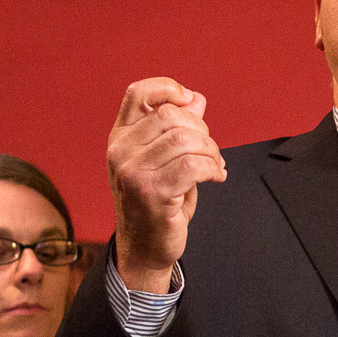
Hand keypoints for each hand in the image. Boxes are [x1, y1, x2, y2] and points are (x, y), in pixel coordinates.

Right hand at [106, 77, 226, 288]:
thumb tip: (196, 99)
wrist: (144, 248)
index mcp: (120, 138)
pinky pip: (193, 165)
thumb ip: (178, 129)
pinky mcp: (152, 192)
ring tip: (215, 165)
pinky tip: (216, 176)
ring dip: (210, 151)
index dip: (168, 88)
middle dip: (201, 130)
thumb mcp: (165, 160)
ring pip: (184, 139)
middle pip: (170, 115)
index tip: (190, 101)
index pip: (137, 94)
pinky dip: (212, 168)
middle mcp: (120, 151)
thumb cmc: (157, 203)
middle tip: (211, 151)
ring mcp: (133, 172)